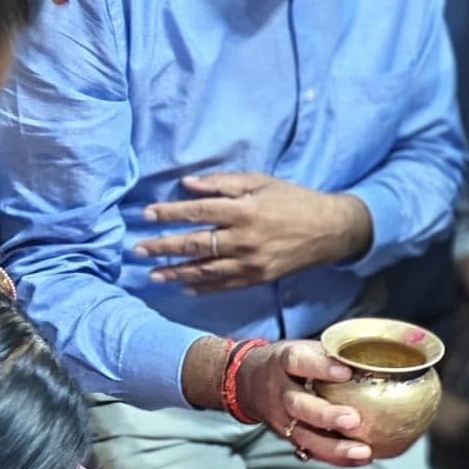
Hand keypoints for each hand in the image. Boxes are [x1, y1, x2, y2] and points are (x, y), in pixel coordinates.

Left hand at [138, 172, 370, 288]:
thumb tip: (187, 185)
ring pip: (206, 270)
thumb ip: (223, 183)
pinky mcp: (259, 278)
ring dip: (176, 273)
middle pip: (195, 244)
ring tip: (154, 275)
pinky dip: (203, 288)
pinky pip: (225, 285)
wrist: (330, 230)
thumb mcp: (260, 181)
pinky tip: (185, 288)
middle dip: (163, 247)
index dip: (169, 214)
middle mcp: (245, 239)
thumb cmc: (293, 199)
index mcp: (244, 210)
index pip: (197, 212)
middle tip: (138, 250)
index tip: (146, 216)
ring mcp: (251, 263)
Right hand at [234, 338, 370, 467]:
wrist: (248, 382)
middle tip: (353, 419)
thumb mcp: (302, 348)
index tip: (346, 372)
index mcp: (283, 362)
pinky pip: (311, 451)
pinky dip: (336, 458)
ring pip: (304, 435)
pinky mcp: (287, 437)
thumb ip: (330, 353)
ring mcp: (281, 419)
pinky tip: (361, 458)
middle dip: (326, 416)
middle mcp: (279, 392)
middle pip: (299, 405)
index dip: (321, 367)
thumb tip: (371, 357)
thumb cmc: (288, 364)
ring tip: (363, 451)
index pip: (298, 362)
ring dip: (335, 447)